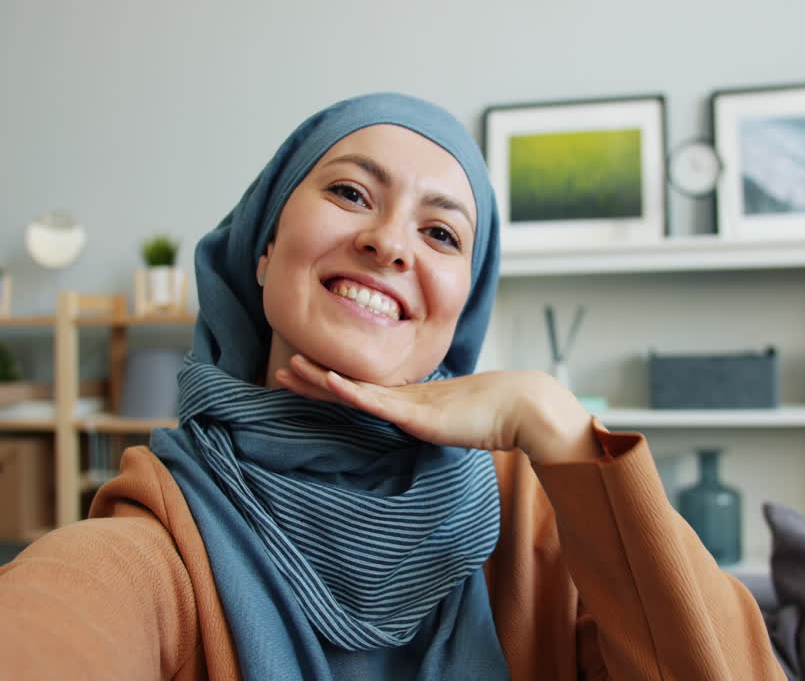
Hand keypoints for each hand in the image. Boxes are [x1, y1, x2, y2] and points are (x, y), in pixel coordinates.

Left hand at [274, 355, 600, 463]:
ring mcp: (410, 403)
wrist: (523, 407)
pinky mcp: (419, 413)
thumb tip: (435, 434)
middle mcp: (406, 397)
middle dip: (315, 379)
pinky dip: (350, 390)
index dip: (334, 385)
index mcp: (412, 401)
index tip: (307, 379)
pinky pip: (378, 402)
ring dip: (320, 380)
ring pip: (356, 389)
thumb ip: (440, 427)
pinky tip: (329, 381)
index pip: (363, 393)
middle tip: (282, 370)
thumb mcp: (457, 425)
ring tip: (290, 370)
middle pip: (351, 386)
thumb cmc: (497, 417)